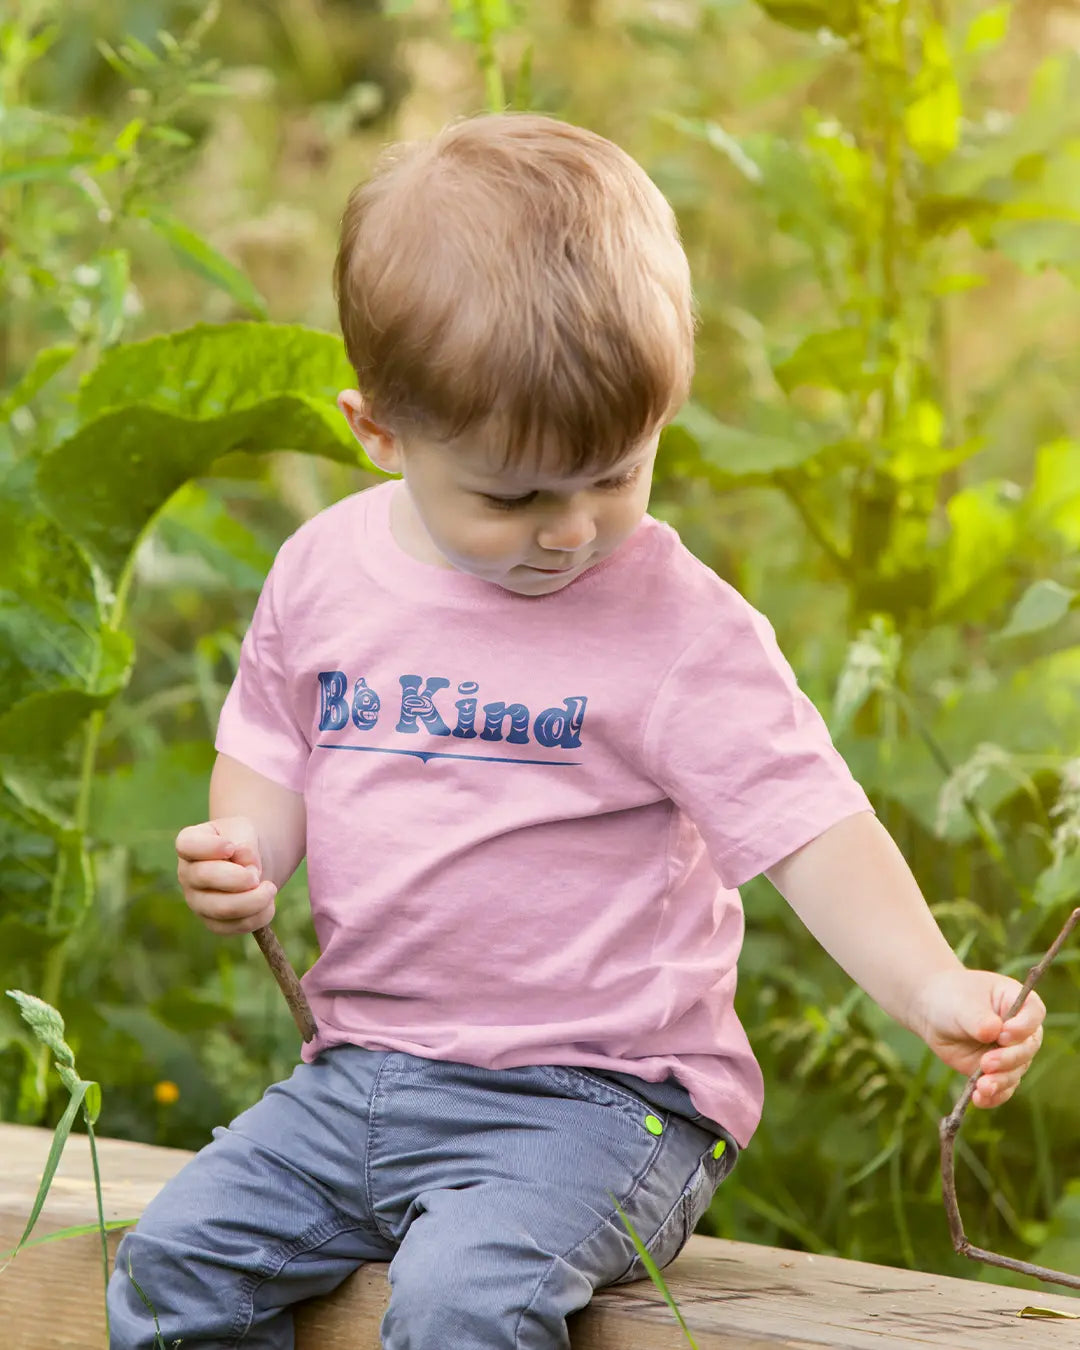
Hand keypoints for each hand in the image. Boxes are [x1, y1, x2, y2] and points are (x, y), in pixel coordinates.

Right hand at [175, 816, 276, 934]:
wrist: (250, 862)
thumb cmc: (241, 841)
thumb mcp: (245, 830)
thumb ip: (244, 843)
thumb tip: (247, 866)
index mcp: (189, 844)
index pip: (188, 845)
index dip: (209, 847)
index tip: (231, 847)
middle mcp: (187, 874)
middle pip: (204, 878)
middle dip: (237, 877)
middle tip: (257, 874)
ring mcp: (197, 901)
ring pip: (220, 908)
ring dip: (252, 900)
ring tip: (270, 888)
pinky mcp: (213, 922)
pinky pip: (232, 927)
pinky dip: (256, 917)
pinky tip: (269, 905)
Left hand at [908, 968, 1045, 1108]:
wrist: (932, 1011)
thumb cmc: (951, 998)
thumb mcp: (962, 1004)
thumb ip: (979, 1019)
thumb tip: (993, 1033)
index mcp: (1017, 1002)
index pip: (1034, 1013)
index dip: (1023, 1027)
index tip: (1003, 1034)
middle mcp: (1020, 1030)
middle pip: (1028, 1048)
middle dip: (1009, 1059)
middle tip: (986, 1063)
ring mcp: (1009, 1052)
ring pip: (1015, 1071)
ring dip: (1001, 1081)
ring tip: (982, 1086)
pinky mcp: (996, 1071)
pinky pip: (1002, 1088)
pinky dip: (993, 1096)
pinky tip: (980, 1099)